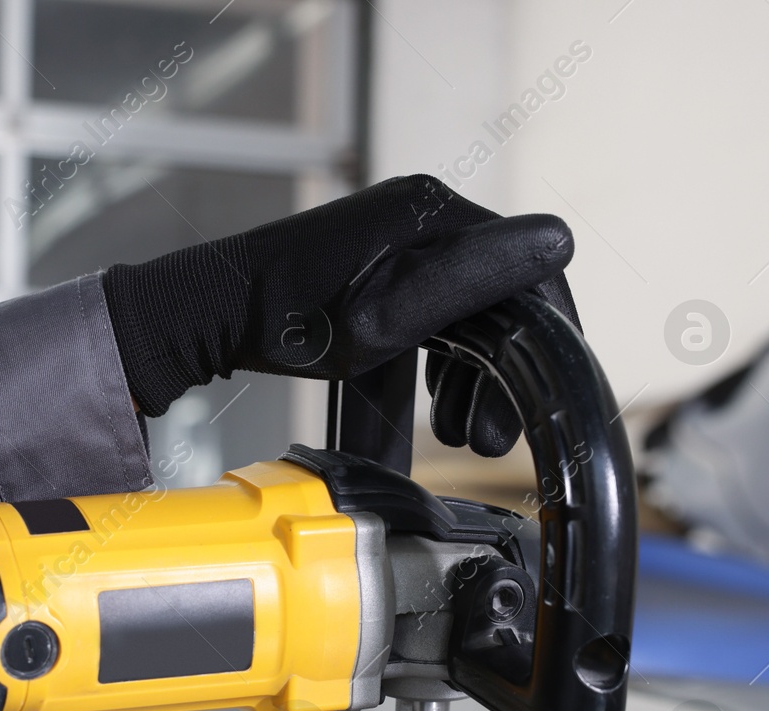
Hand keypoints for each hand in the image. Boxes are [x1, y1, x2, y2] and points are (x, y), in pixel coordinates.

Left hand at [103, 174, 580, 456]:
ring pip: (463, 317)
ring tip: (456, 435)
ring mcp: (397, 242)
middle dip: (499, 373)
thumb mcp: (384, 317)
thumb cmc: (284, 317)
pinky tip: (426, 411)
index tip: (543, 390)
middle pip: (495, 298)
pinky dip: (432, 367)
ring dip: (467, 379)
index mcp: (433, 214)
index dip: (544, 335)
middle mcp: (421, 217)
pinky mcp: (376, 270)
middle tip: (486, 438)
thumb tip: (556, 240)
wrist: (212, 315)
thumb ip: (468, 285)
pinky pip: (427, 320)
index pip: (527, 267)